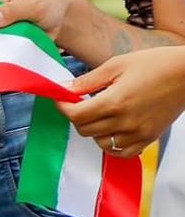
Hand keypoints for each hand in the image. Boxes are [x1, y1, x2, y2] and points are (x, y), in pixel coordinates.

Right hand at [0, 0, 87, 44]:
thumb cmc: (49, 3)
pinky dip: (8, 52)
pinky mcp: (4, 39)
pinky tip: (14, 54)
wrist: (65, 20)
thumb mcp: (34, 5)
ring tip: (14, 48)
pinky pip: (0, 49)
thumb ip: (12, 10)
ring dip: (2, 46)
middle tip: (8, 42)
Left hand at [61, 47, 184, 153]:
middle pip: (85, 130)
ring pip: (101, 143)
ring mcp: (139, 133)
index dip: (63, 107)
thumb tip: (63, 88)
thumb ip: (87, 81)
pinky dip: (112, 145)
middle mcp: (126, 122)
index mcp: (115, 102)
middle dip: (76, 116)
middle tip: (79, 103)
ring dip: (93, 130)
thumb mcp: (115, 65)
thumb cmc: (154, 64)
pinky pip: (123, 152)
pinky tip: (112, 130)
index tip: (61, 98)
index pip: (76, 115)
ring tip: (99, 114)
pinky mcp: (150, 138)